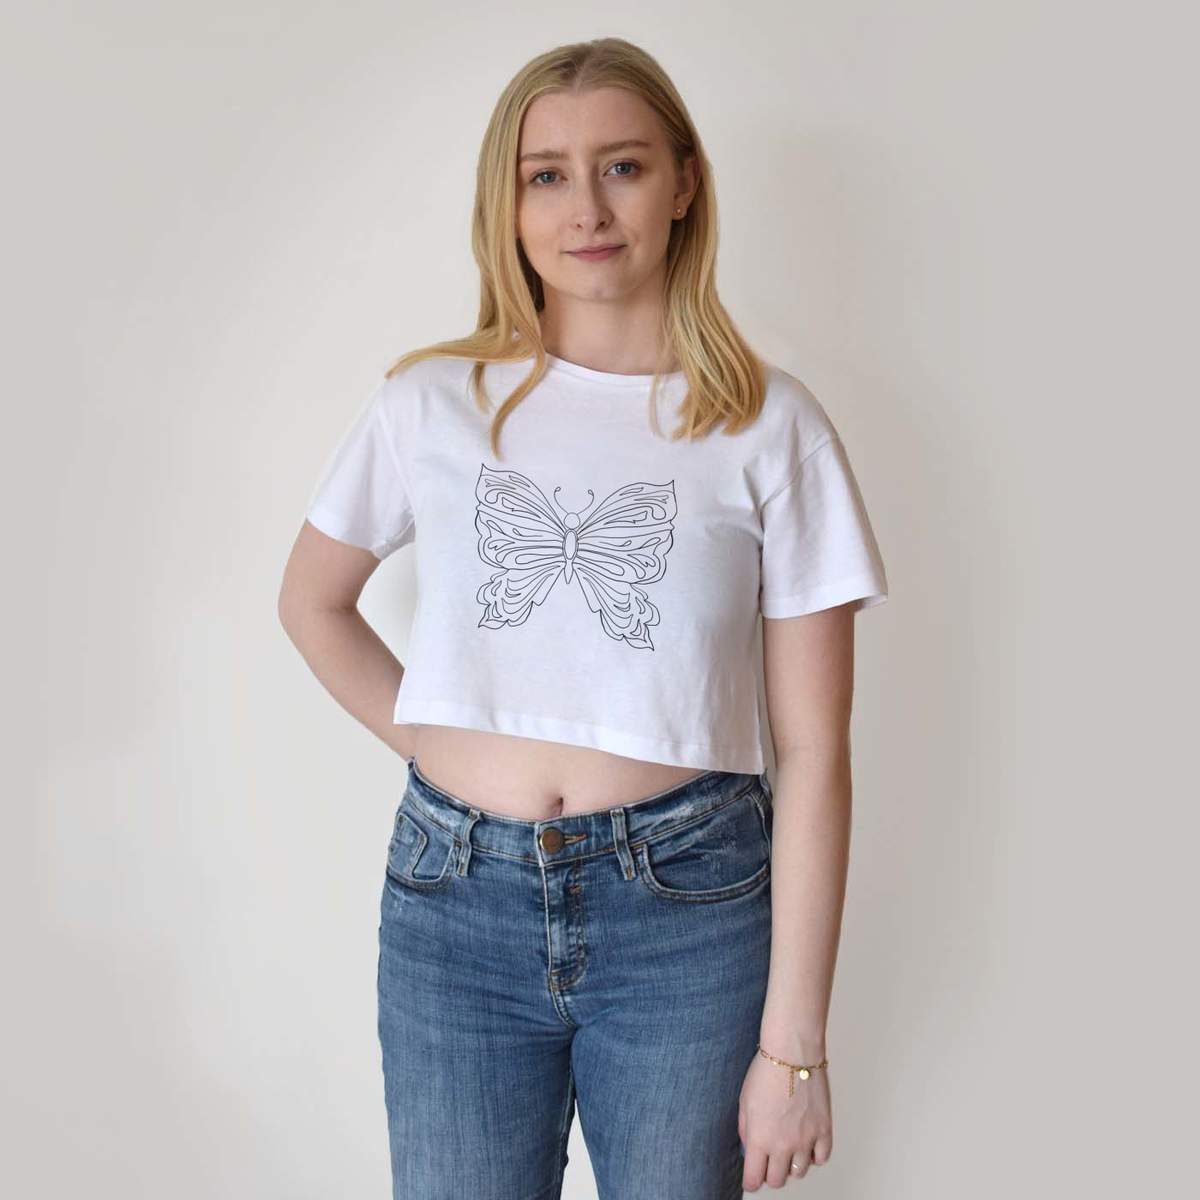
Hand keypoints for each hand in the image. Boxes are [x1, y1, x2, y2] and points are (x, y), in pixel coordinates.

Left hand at [738, 1049, 832, 1189]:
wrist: (792, 1053)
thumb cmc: (766, 1071)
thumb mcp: (744, 1102)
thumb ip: (746, 1130)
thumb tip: (750, 1147)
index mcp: (759, 1139)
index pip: (754, 1179)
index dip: (751, 1181)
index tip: (751, 1178)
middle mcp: (782, 1145)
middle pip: (777, 1180)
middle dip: (769, 1174)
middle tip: (768, 1161)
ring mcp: (806, 1139)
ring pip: (799, 1172)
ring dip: (791, 1165)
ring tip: (787, 1148)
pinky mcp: (824, 1130)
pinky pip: (821, 1158)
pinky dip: (813, 1156)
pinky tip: (807, 1144)